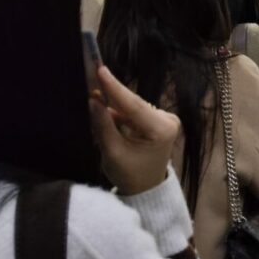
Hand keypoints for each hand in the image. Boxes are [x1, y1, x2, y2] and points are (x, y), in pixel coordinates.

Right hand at [89, 66, 180, 195]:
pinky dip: (119, 112)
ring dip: (113, 104)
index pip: (133, 105)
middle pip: (133, 104)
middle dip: (111, 94)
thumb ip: (103, 126)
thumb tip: (93, 100)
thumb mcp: (113, 153)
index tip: (100, 69)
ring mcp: (165, 119)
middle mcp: (167, 120)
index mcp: (161, 129)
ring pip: (132, 107)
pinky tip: (104, 108)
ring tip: (93, 97)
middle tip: (90, 77)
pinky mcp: (159, 121)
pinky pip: (134, 112)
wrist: (146, 188)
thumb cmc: (131, 175)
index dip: (115, 87)